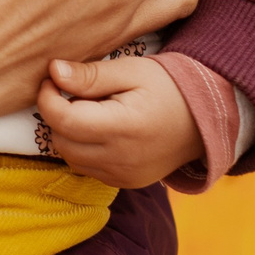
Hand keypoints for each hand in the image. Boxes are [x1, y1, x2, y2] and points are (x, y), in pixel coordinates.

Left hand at [39, 51, 204, 187]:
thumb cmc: (169, 87)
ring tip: (91, 111)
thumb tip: (54, 72)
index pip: (63, 120)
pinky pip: (88, 168)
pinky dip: (83, 150)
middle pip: (61, 141)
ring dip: (68, 134)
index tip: (53, 79)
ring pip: (70, 157)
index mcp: (124, 127)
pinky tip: (101, 130)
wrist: (206, 119)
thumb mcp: (131, 71)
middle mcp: (122, 159)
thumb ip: (90, 75)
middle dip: (57, 115)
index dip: (47, 97)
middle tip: (75, 93)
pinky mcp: (126, 183)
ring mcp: (124, 176)